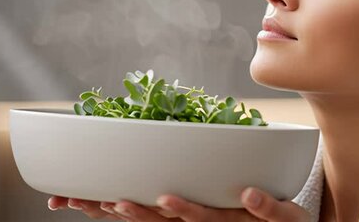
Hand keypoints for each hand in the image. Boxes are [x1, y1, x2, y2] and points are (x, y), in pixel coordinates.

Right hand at [48, 187, 310, 221]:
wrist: (292, 220)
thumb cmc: (236, 198)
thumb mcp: (201, 185)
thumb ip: (173, 171)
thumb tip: (138, 144)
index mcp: (184, 208)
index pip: (138, 207)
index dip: (102, 205)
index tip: (67, 199)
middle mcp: (204, 218)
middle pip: (162, 218)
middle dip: (133, 212)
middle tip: (107, 201)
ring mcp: (237, 219)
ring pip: (207, 219)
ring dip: (186, 210)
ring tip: (166, 198)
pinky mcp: (273, 217)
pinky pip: (266, 210)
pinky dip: (257, 203)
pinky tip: (248, 192)